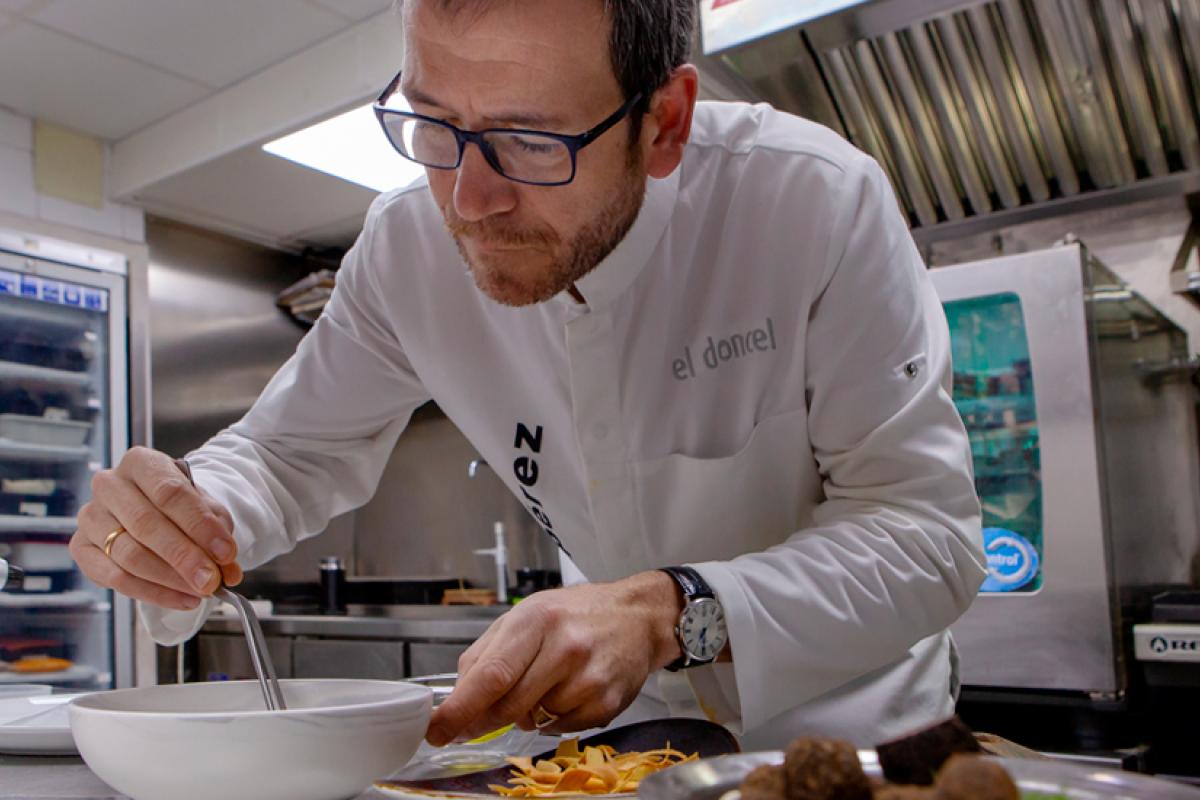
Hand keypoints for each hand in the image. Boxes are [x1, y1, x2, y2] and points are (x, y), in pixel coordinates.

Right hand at [70, 447, 240, 609]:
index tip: (226, 553)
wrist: (155, 510)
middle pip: (146, 525)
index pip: (169, 493)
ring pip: (129, 555)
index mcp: (141, 463)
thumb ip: (216, 532)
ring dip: (170, 579)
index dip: (200, 525)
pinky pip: (114, 577)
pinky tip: (181, 599)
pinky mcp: (81, 548)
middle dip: (184, 557)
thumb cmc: (180, 506)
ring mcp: (90, 516)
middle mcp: (109, 485)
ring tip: (201, 592)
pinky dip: (152, 593)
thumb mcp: (204, 508)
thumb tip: (227, 568)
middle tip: (211, 580)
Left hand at [425, 571, 682, 745]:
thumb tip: (457, 695)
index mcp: (536, 620)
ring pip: (534, 719)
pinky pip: (560, 728)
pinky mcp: (607, 703)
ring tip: (546, 682)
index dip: (459, 709)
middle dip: (485, 720)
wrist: (638, 616)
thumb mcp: (527, 615)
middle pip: (508, 705)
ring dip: (527, 712)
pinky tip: (567, 691)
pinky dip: (553, 718)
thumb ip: (487, 653)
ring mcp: (588, 678)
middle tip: (476, 722)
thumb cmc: (577, 613)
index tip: (436, 730)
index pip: (490, 675)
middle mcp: (565, 648)